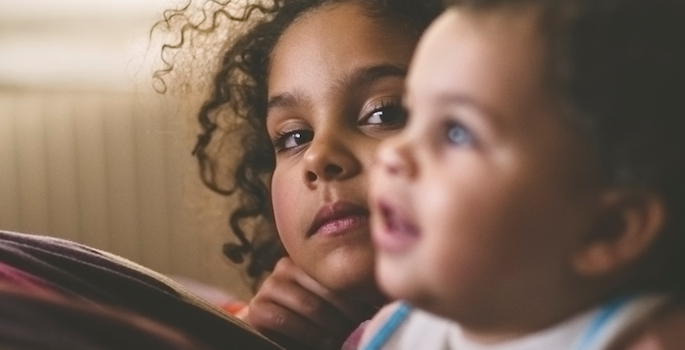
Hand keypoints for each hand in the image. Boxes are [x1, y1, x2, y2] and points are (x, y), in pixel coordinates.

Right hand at [247, 257, 376, 349]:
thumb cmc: (314, 321)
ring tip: (344, 338)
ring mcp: (270, 285)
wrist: (277, 337)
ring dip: (331, 326)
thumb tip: (385, 299)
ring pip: (308, 304)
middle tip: (360, 329)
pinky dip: (307, 333)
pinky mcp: (258, 308)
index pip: (338, 272)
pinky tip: (324, 341)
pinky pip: (285, 320)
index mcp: (308, 259)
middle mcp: (286, 266)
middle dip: (348, 314)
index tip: (374, 311)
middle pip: (326, 289)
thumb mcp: (333, 305)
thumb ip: (350, 296)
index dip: (359, 295)